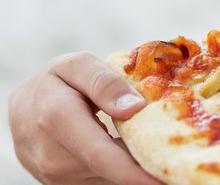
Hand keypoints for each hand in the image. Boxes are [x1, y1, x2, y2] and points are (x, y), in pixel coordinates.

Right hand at [8, 51, 162, 184]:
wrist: (25, 106)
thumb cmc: (56, 80)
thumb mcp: (78, 66)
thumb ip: (105, 82)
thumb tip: (134, 108)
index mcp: (56, 118)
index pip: (101, 154)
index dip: (134, 171)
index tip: (164, 178)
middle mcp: (51, 155)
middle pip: (110, 169)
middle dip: (143, 166)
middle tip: (175, 161)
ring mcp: (54, 175)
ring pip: (108, 177)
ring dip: (134, 167)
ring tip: (157, 151)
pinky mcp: (62, 184)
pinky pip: (101, 180)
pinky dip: (123, 169)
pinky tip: (136, 155)